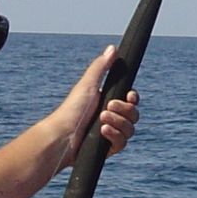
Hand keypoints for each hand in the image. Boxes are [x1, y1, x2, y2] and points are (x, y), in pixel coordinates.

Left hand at [51, 46, 140, 173]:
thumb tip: (113, 48)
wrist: (62, 135)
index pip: (130, 101)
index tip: (129, 96)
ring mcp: (111, 134)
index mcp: (108, 102)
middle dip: (124, 110)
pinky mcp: (108, 149)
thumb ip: (101, 67)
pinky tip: (103, 131)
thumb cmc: (72, 109)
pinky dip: (115, 136)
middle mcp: (111, 118)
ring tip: (102, 120)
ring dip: (118, 123)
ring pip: (130, 130)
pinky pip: (122, 143)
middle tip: (108, 106)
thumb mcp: (87, 84)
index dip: (133, 99)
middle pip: (134, 115)